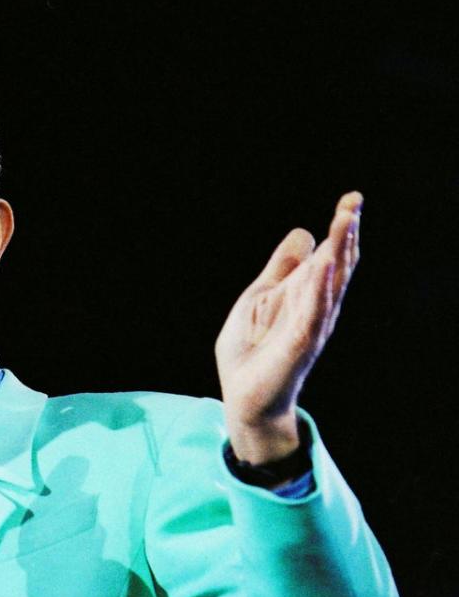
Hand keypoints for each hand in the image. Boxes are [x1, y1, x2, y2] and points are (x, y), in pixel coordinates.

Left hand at [215, 192, 361, 463]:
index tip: (352, 199)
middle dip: (346, 234)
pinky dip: (321, 288)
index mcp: (305, 295)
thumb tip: (305, 232)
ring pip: (331, 283)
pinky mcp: (300, 343)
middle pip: (338, 265)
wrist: (243, 396)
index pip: (330, 256)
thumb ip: (281, 268)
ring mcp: (310, 325)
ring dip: (339, 252)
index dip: (341, 228)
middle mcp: (315, 307)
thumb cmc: (251, 349)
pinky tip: (327, 264)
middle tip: (354, 203)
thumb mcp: (259, 297)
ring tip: (346, 221)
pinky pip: (314, 312)